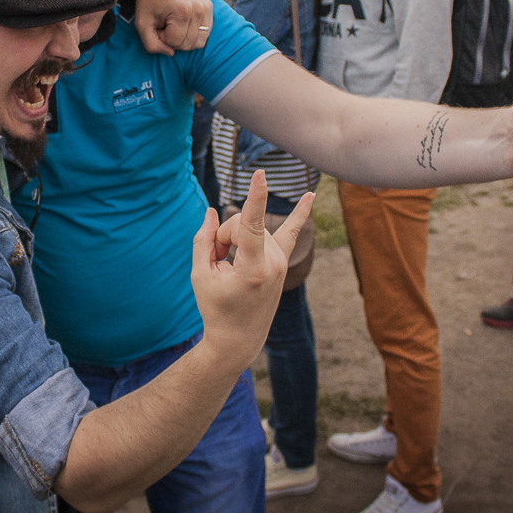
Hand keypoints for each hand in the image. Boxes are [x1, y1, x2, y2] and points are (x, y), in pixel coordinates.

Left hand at [134, 0, 213, 55]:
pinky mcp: (209, 7)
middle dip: (173, 39)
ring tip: (174, 24)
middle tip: (165, 24)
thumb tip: (171, 53)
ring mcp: (206, 7)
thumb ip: (151, 44)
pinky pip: (205, 33)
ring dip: (184, 38)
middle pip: (188, 44)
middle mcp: (198, 9)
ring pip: (199, 42)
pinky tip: (183, 23)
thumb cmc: (149, 0)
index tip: (157, 24)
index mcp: (182, 11)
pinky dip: (193, 33)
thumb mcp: (142, 23)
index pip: (175, 43)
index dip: (162, 37)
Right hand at [191, 172, 313, 370]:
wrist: (239, 338)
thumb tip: (212, 212)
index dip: (254, 198)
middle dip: (224, 236)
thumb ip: (203, 241)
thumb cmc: (216, 308)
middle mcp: (274, 263)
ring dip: (236, 238)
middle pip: (243, 224)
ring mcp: (281, 262)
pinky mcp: (282, 262)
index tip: (260, 174)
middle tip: (217, 262)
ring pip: (253, 226)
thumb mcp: (200, 275)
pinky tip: (311, 195)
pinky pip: (291, 232)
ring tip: (229, 264)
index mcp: (253, 269)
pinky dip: (301, 214)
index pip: (252, 225)